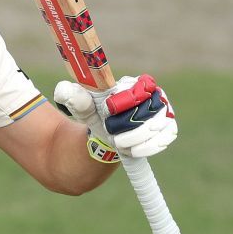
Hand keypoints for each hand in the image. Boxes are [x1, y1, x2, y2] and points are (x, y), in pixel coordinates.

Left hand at [54, 75, 176, 160]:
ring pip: (158, 126)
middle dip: (131, 130)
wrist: (108, 132)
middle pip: (151, 111)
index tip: (108, 115)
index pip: (139, 91)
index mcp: (135, 83)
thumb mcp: (83, 106)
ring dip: (138, 140)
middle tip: (115, 139)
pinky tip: (134, 151)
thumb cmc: (97, 114)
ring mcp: (164, 111)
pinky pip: (166, 137)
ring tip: (121, 145)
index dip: (124, 107)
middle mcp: (154, 95)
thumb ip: (74, 97)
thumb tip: (64, 90)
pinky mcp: (168, 127)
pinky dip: (149, 147)